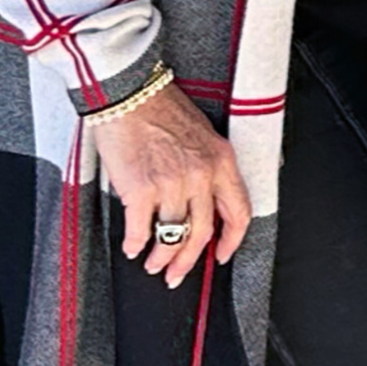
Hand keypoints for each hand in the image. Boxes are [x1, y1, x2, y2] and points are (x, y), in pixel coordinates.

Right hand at [90, 83, 250, 290]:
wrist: (129, 92)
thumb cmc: (160, 109)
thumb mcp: (203, 134)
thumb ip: (210, 166)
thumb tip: (207, 200)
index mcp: (222, 161)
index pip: (238, 212)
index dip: (231, 240)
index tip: (221, 255)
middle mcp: (202, 175)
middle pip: (203, 232)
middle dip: (189, 261)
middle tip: (176, 273)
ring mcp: (172, 183)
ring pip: (173, 236)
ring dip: (161, 256)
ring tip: (152, 263)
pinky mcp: (141, 189)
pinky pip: (141, 229)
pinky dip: (135, 244)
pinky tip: (133, 247)